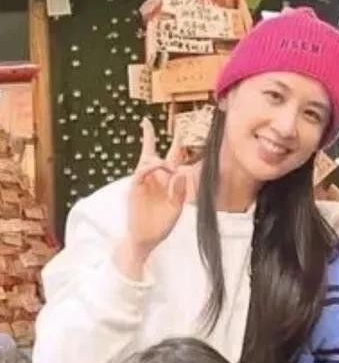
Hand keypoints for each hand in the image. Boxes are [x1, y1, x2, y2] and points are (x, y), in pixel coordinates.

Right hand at [126, 119, 190, 259]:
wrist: (146, 239)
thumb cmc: (162, 225)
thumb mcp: (176, 209)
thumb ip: (180, 192)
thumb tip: (180, 173)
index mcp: (168, 182)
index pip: (172, 158)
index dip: (175, 144)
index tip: (178, 130)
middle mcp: (155, 178)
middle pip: (152, 153)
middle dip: (148, 137)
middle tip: (146, 123)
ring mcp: (143, 183)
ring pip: (147, 161)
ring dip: (157, 160)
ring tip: (166, 166)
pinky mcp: (135, 189)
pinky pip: (140, 173)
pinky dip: (148, 168)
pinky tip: (157, 168)